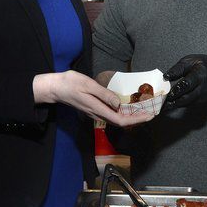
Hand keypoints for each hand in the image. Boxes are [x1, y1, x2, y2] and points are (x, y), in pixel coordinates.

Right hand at [33, 71, 152, 126]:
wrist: (55, 88)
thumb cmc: (70, 83)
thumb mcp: (88, 85)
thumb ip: (104, 94)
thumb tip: (119, 104)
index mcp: (97, 108)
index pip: (121, 120)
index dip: (137, 120)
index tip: (149, 116)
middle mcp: (98, 114)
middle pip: (121, 123)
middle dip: (137, 120)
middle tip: (151, 114)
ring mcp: (95, 113)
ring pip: (116, 120)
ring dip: (131, 118)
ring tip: (143, 112)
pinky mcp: (94, 109)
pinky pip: (112, 116)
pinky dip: (123, 114)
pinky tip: (127, 108)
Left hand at [163, 54, 206, 107]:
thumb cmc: (200, 65)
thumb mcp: (188, 61)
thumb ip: (177, 69)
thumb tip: (165, 77)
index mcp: (200, 75)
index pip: (187, 84)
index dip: (176, 89)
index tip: (166, 92)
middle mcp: (202, 88)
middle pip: (186, 97)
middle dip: (172, 100)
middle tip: (159, 102)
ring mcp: (202, 97)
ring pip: (185, 103)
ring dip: (172, 104)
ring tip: (160, 104)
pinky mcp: (200, 102)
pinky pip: (187, 104)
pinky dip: (177, 103)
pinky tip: (168, 103)